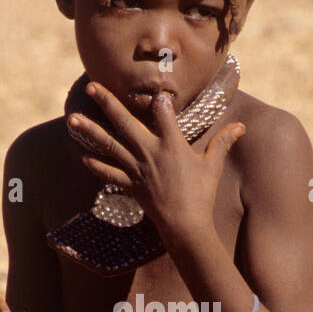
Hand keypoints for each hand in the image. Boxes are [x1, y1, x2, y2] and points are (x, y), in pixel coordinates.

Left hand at [67, 81, 243, 242]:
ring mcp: (137, 169)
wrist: (186, 226)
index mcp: (172, 144)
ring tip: (72, 118)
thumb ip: (223, 142)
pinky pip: (109, 174)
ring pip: (109, 145)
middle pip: (124, 122)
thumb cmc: (202, 195)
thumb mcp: (213, 166)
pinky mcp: (131, 185)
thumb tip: (241, 126)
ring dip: (89, 131)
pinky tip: (83, 157)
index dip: (160, 100)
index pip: (163, 112)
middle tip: (90, 85)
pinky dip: (97, 166)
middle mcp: (150, 152)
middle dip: (107, 102)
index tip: (156, 90)